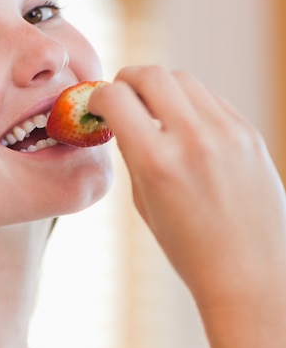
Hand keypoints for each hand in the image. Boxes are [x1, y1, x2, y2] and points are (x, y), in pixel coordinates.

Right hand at [89, 66, 285, 308]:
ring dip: (161, 89)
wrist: (248, 273)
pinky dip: (191, 106)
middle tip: (122, 96)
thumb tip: (124, 122)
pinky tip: (186, 130)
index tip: (97, 105)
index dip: (99, 96)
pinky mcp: (250, 134)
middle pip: (152, 74)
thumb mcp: (145, 205)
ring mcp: (228, 132)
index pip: (116, 98)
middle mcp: (193, 138)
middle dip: (128, 79)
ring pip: (185, 81)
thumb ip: (133, 156)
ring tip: (155, 114)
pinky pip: (212, 101)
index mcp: (157, 162)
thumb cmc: (190, 250)